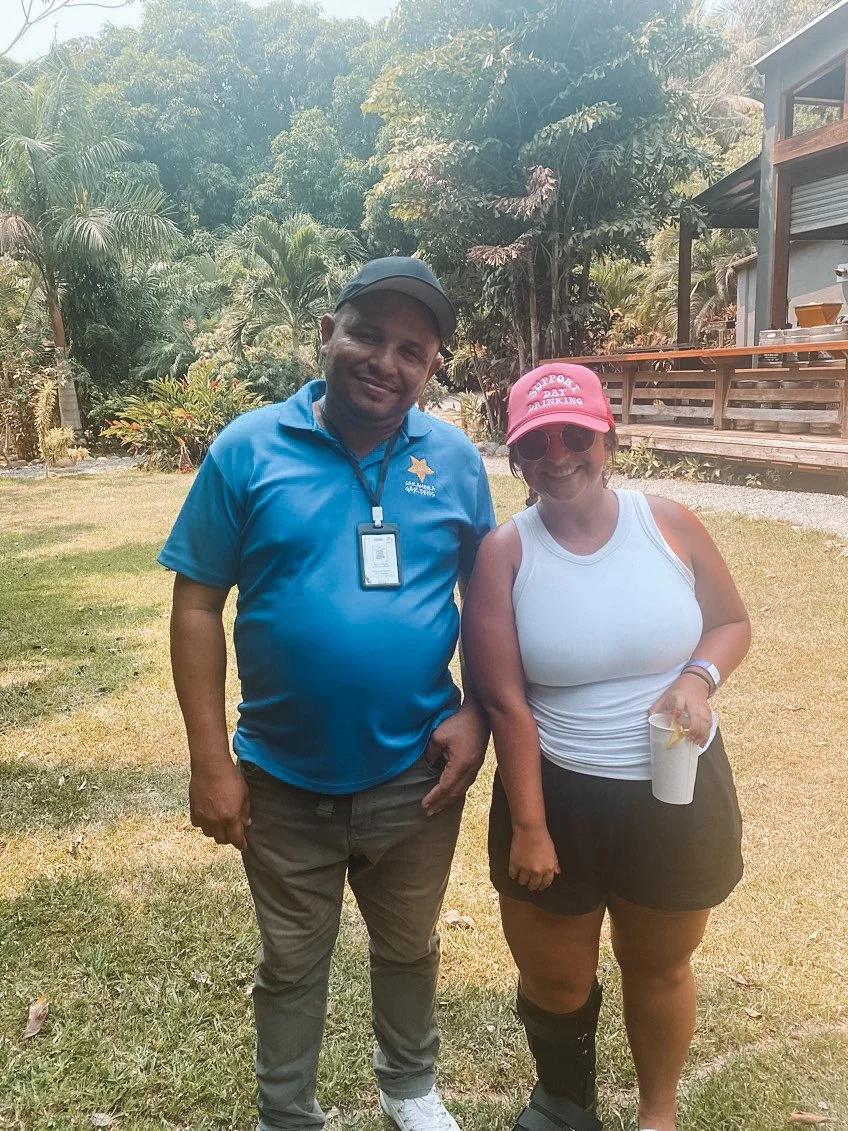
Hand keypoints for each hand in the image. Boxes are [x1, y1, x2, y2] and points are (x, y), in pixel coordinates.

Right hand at [189, 757, 251, 850]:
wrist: (210, 765)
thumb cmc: (230, 776)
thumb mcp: (244, 793)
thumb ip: (245, 811)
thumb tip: (246, 823)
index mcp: (230, 816)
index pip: (235, 839)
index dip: (240, 844)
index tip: (243, 846)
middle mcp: (215, 820)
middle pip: (221, 839)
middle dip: (229, 838)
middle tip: (232, 832)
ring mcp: (203, 816)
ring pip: (208, 834)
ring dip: (216, 831)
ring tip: (220, 823)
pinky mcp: (193, 810)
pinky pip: (198, 824)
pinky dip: (203, 823)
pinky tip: (208, 816)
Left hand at [421, 701, 488, 815]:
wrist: (479, 716)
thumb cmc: (458, 723)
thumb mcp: (438, 737)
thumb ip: (431, 754)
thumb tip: (428, 766)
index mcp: (460, 765)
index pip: (445, 787)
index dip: (434, 797)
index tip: (424, 805)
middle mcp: (470, 770)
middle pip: (454, 793)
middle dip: (441, 804)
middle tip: (428, 811)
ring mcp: (475, 768)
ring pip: (461, 790)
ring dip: (449, 800)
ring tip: (438, 807)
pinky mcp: (477, 765)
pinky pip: (465, 784)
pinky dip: (456, 792)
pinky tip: (451, 794)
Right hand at [509, 825, 560, 891]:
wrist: (530, 830)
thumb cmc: (543, 838)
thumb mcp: (553, 851)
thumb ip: (555, 863)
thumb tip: (558, 872)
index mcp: (548, 869)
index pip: (546, 883)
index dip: (543, 886)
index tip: (540, 887)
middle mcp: (537, 871)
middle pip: (534, 884)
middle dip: (532, 886)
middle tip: (530, 886)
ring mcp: (525, 869)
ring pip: (523, 881)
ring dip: (522, 881)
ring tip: (521, 879)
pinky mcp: (515, 864)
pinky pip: (513, 875)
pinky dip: (513, 875)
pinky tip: (514, 874)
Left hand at [650, 672, 712, 747]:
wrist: (695, 681)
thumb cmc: (678, 691)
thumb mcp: (665, 696)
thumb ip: (658, 707)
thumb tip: (651, 720)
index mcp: (680, 696)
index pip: (679, 701)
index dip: (678, 708)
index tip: (676, 717)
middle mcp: (693, 702)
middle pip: (696, 715)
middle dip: (694, 728)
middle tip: (689, 739)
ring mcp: (701, 706)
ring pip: (705, 720)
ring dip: (702, 733)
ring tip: (696, 743)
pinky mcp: (708, 711)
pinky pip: (709, 723)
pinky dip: (707, 733)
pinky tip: (702, 742)